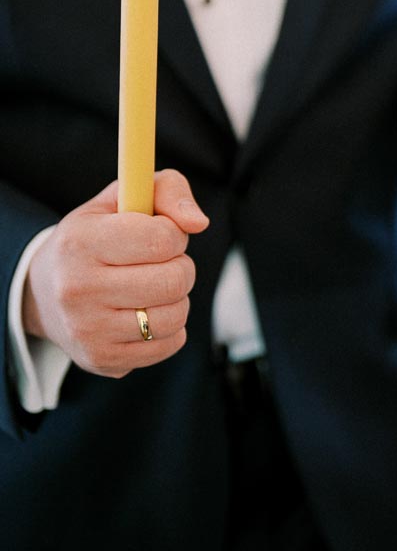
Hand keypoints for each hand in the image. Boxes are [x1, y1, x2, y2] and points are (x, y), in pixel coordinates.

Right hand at [22, 170, 208, 378]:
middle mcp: (77, 289)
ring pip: (175, 316)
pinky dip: (171, 327)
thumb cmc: (97, 235)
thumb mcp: (121, 198)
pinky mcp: (102, 359)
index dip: (175, 234)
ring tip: (155, 287)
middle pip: (173, 281)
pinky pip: (169, 344)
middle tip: (164, 262)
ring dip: (178, 298)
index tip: (163, 234)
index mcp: (80, 241)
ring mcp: (88, 330)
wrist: (44, 292)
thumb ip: (167, 190)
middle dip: (181, 267)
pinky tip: (148, 313)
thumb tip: (199, 223)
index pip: (160, 239)